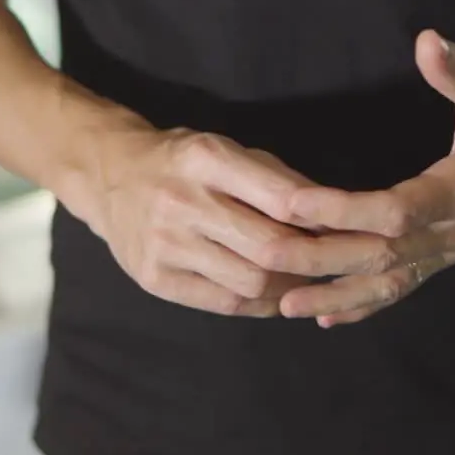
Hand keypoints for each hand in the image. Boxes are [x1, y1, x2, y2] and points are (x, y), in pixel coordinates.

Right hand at [87, 126, 320, 316]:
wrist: (111, 176)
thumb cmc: (184, 161)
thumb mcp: (228, 149)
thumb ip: (278, 180)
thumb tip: (333, 217)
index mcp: (206, 158)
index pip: (281, 199)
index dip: (322, 220)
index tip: (343, 229)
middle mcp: (182, 201)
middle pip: (270, 248)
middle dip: (310, 260)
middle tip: (329, 262)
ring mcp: (165, 245)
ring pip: (251, 282)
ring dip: (288, 286)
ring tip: (301, 277)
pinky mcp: (155, 279)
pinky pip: (225, 304)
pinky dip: (260, 305)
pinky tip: (272, 295)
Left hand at [263, 30, 454, 325]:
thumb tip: (427, 40)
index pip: (398, 209)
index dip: (346, 209)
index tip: (296, 202)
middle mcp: (453, 230)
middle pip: (381, 254)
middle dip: (322, 258)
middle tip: (267, 256)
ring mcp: (447, 252)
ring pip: (387, 284)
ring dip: (335, 296)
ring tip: (285, 305)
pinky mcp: (443, 260)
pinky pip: (400, 291)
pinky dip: (361, 308)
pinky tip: (322, 318)